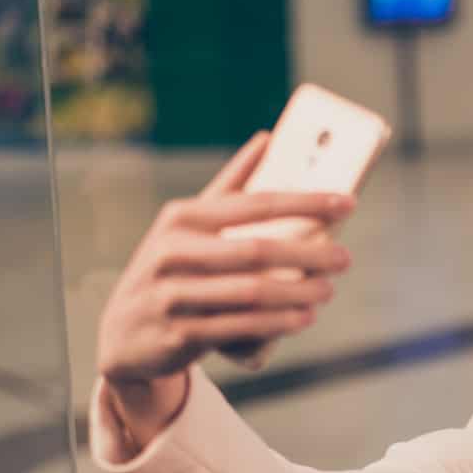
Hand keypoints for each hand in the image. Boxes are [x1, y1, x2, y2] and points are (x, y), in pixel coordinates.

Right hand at [95, 131, 353, 441]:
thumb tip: (267, 137)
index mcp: (182, 218)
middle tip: (345, 258)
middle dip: (309, 254)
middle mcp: (174, 251)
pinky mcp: (180, 333)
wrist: (125, 334)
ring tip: (328, 290)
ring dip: (298, 292)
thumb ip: (229, 185)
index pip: (255, 203)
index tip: (348, 202)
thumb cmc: (172, 269)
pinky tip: (304, 318)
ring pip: (251, 292)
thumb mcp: (188, 225)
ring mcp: (173, 294)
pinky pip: (240, 327)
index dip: (306, 202)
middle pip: (257, 250)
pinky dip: (277, 323)